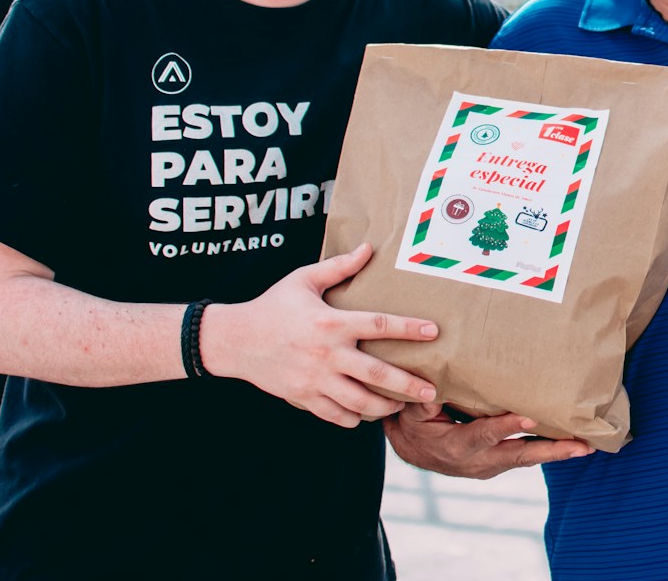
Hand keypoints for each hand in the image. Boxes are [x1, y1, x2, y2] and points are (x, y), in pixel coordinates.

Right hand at [201, 243, 439, 428]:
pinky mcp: (303, 397)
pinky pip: (334, 415)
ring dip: (384, 407)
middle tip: (431, 393)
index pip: (379, 325)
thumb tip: (368, 248)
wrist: (234, 340)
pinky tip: (365, 414)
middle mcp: (327, 354)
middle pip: (377, 374)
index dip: (409, 329)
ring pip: (359, 402)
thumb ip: (338, 267)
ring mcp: (315, 380)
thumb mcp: (303, 280)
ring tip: (401, 406)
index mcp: (331, 323)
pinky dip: (353, 419)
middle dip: (407, 386)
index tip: (433, 332)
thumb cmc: (272, 306)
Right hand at [385, 401, 592, 478]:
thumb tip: (436, 384)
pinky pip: (526, 455)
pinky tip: (573, 442)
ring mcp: (491, 465)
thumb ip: (425, 399)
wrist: (414, 451)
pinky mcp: (499, 463)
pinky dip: (549, 449)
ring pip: (528, 458)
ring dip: (558, 452)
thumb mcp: (412, 411)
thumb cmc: (414, 423)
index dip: (506, 427)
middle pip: (519, 456)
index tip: (529, 417)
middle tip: (581, 446)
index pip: (485, 435)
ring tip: (588, 445)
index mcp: (457, 447)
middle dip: (552, 451)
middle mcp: (479, 461)